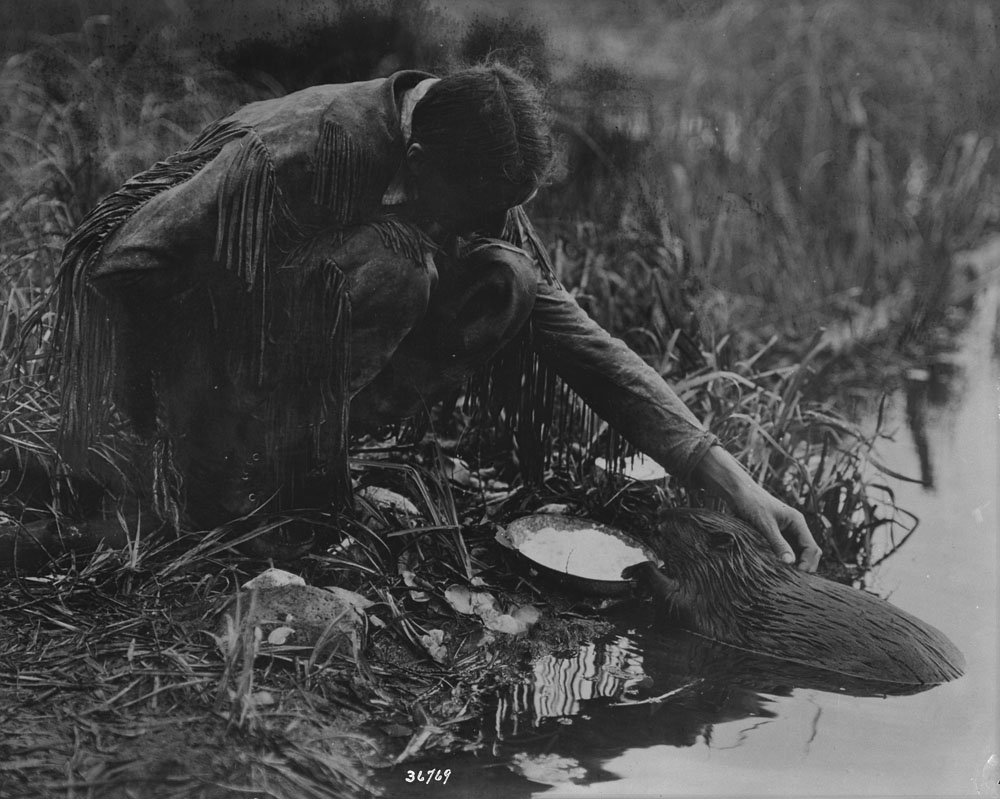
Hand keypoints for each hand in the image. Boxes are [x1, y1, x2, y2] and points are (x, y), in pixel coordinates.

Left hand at [691, 445, 821, 571]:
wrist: (738, 492)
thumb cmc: (752, 504)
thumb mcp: (765, 525)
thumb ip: (778, 543)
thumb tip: (791, 563)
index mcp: (798, 522)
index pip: (812, 548)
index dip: (808, 564)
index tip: (797, 575)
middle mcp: (795, 528)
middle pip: (809, 552)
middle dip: (804, 566)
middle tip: (793, 581)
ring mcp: (787, 532)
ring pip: (797, 553)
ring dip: (794, 565)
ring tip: (785, 578)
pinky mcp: (776, 535)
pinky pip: (785, 551)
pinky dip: (783, 560)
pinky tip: (775, 569)